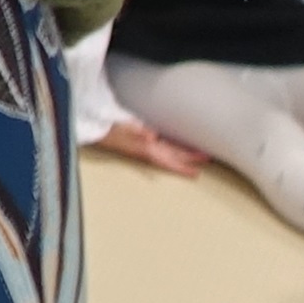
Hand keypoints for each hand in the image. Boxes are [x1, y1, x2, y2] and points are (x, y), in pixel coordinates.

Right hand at [90, 119, 209, 177]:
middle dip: (189, 159)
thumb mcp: (122, 130)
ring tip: (198, 154)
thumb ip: (136, 132)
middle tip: (207, 159)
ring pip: (169, 151)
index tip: (195, 174)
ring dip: (183, 153)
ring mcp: (146, 144)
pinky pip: (162, 144)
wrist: (96, 128)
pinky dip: (172, 146)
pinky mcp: (143, 138)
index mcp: (146, 150)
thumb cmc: (110, 130)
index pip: (168, 161)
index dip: (181, 168)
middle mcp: (148, 149)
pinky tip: (177, 144)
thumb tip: (151, 135)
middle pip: (173, 156)